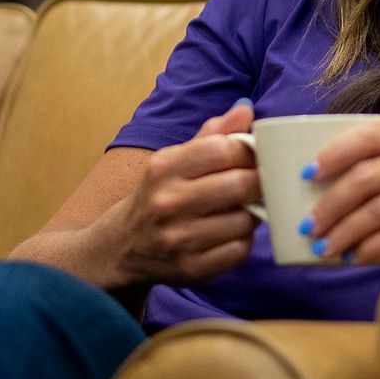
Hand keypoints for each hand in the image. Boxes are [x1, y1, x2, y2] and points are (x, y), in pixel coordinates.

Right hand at [96, 99, 261, 287]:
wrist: (122, 247)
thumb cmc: (158, 195)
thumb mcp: (174, 159)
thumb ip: (212, 134)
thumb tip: (246, 108)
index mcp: (163, 167)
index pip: (223, 148)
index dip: (249, 150)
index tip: (254, 156)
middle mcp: (167, 203)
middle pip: (241, 185)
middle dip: (258, 183)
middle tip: (256, 184)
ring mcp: (178, 239)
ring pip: (245, 220)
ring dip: (251, 215)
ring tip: (238, 210)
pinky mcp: (191, 270)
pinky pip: (239, 251)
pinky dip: (242, 242)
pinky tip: (228, 234)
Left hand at [302, 117, 379, 262]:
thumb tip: (360, 181)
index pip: (369, 134)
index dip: (333, 154)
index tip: (310, 173)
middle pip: (363, 177)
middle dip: (329, 204)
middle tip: (310, 223)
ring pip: (375, 210)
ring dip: (343, 232)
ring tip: (325, 247)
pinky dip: (370, 249)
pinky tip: (358, 256)